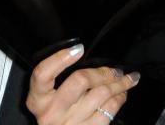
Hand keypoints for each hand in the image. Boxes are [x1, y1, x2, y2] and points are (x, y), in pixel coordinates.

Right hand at [26, 45, 140, 124]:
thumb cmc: (61, 115)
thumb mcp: (53, 98)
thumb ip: (63, 80)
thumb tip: (90, 58)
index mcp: (38, 100)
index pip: (42, 74)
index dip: (59, 58)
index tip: (79, 48)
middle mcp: (51, 113)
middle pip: (80, 80)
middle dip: (103, 72)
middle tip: (116, 70)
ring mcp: (70, 124)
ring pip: (101, 93)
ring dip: (119, 84)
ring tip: (126, 79)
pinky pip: (110, 108)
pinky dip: (120, 98)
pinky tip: (122, 95)